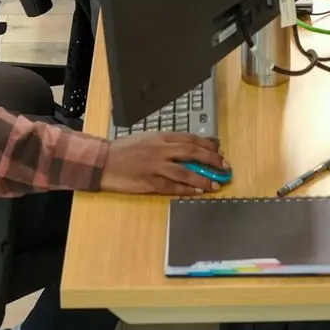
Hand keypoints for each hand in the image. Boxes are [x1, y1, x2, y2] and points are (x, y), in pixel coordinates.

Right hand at [100, 133, 227, 194]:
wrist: (104, 161)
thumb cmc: (124, 149)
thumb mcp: (147, 138)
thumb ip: (167, 142)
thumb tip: (189, 145)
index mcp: (161, 137)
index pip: (191, 139)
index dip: (208, 145)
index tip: (220, 151)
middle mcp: (161, 149)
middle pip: (193, 152)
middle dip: (212, 160)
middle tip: (225, 167)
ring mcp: (156, 166)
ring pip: (185, 171)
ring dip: (203, 179)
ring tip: (216, 184)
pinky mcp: (150, 181)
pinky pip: (172, 186)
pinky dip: (186, 190)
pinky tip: (197, 192)